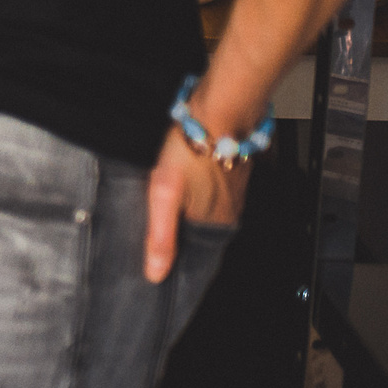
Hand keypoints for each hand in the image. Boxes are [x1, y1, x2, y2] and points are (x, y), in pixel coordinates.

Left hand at [143, 129, 246, 282]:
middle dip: (182, 239)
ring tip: (166, 215)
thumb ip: (161, 235)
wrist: (217, 115)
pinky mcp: (230, 173)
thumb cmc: (190, 152)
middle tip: (156, 239)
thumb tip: (156, 273)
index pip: (197, 255)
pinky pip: (212, 195)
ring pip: (206, 214)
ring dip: (188, 216)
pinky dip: (196, 197)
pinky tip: (182, 190)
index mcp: (215, 224)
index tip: (160, 266)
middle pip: (201, 234)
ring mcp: (232, 192)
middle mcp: (229, 212)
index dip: (179, 260)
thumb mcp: (164, 195)